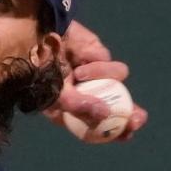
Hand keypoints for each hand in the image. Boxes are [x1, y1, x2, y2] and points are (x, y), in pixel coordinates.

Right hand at [42, 21, 147, 140]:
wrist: (33, 37)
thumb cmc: (38, 71)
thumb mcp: (55, 95)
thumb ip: (79, 107)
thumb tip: (105, 114)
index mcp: (74, 108)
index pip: (99, 124)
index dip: (116, 130)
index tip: (128, 133)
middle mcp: (86, 90)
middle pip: (119, 105)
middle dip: (131, 112)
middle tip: (138, 118)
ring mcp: (93, 70)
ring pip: (117, 77)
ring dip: (102, 76)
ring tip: (79, 73)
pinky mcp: (96, 51)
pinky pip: (106, 58)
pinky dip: (95, 62)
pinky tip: (79, 57)